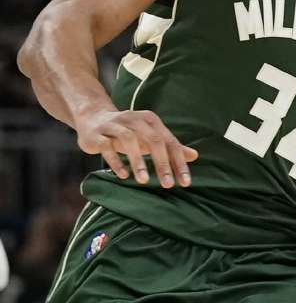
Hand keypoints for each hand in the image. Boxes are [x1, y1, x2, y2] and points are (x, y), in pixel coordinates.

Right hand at [77, 108, 197, 187]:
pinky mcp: (98, 134)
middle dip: (162, 163)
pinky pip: (107, 147)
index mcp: (150, 120)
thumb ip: (171, 146)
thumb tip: (194, 155)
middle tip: (168, 184)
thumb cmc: (128, 131)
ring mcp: (114, 125)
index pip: (169, 142)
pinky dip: (116, 161)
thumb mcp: (150, 137)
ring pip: (129, 140)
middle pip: (153, 140)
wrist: (93, 117)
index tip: (185, 182)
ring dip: (138, 161)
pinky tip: (123, 175)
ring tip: (144, 180)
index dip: (179, 162)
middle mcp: (134, 119)